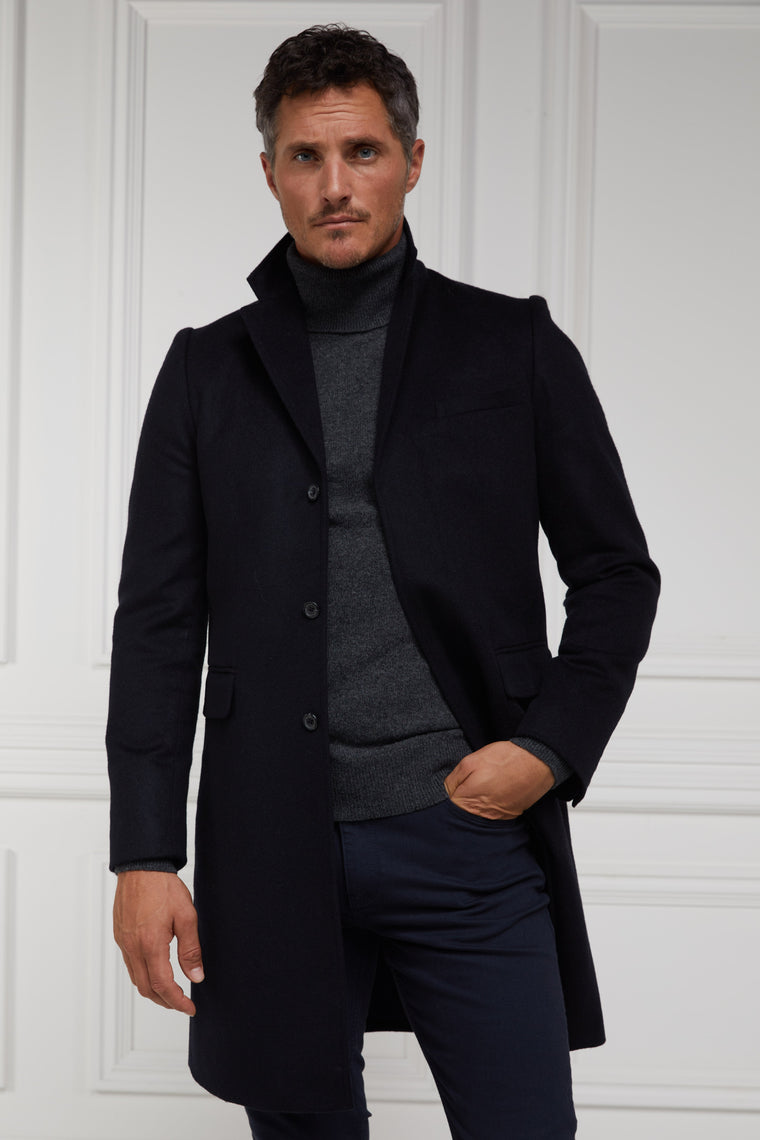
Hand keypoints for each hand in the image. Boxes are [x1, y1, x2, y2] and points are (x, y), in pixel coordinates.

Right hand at [113, 871, 203, 1015]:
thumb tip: (196, 976)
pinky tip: (154, 970)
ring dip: (153, 990)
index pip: (163, 986)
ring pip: (136, 978)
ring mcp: (123, 942)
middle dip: (165, 1001)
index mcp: (151, 945)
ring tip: (171, 991)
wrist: (141, 866)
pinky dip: (142, 975)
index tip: (189, 1008)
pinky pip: (130, 964)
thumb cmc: (163, 886)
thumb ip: (191, 950)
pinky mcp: (120, 935)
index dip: (177, 1002)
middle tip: (182, 1003)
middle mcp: (133, 947)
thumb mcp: (186, 917)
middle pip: (146, 989)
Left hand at [443, 740, 554, 819]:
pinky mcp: (511, 814)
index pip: (451, 804)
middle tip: (473, 782)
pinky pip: (495, 813)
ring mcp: (498, 816)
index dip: (452, 792)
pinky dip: (494, 804)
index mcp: (469, 799)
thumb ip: (454, 779)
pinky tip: (498, 790)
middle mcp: (483, 813)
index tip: (458, 783)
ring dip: (480, 802)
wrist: (536, 761)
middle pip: (465, 811)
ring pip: (480, 813)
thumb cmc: (503, 758)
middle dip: (465, 798)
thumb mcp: (471, 761)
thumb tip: (447, 791)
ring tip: (488, 784)